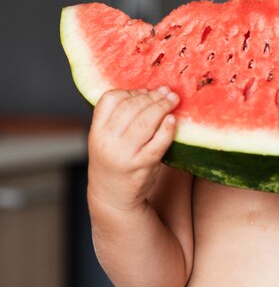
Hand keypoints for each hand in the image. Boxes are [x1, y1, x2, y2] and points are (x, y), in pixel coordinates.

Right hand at [87, 87, 178, 211]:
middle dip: (152, 96)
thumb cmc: (114, 159)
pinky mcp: (142, 165)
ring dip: (162, 106)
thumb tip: (150, 90)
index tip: (145, 92)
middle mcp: (107, 142)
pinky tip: (173, 120)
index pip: (110, 99)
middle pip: (131, 107)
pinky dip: (167, 129)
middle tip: (166, 92)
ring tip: (173, 100)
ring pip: (145, 121)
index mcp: (97, 131)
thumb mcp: (106, 137)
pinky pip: (158, 142)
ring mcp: (124, 154)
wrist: (112, 196)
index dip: (130, 91)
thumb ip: (120, 116)